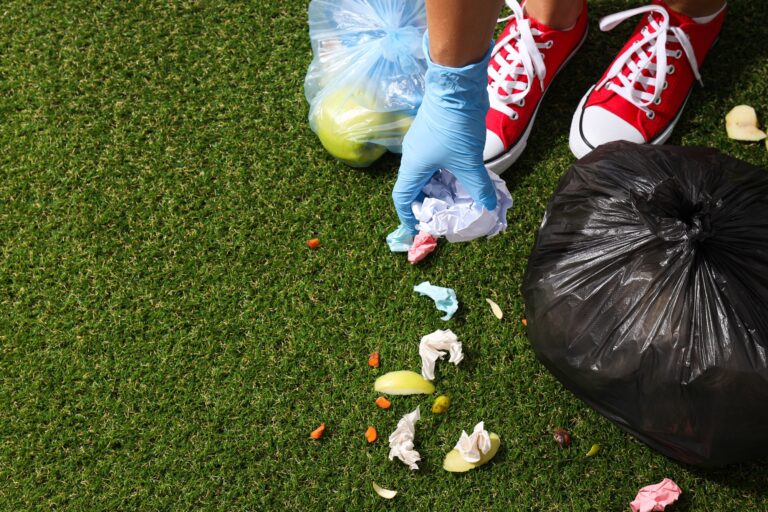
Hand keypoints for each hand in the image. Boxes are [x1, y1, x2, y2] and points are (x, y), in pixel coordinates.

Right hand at [391, 35, 496, 234]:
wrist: (457, 86)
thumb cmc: (456, 126)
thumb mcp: (469, 161)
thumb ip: (478, 187)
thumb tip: (488, 207)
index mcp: (413, 167)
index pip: (402, 198)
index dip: (408, 216)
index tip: (419, 229)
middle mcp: (414, 157)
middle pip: (416, 188)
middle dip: (429, 204)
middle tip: (446, 216)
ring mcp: (423, 144)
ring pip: (428, 174)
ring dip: (440, 188)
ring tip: (458, 200)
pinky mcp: (434, 134)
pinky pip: (436, 162)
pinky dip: (446, 174)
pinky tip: (463, 178)